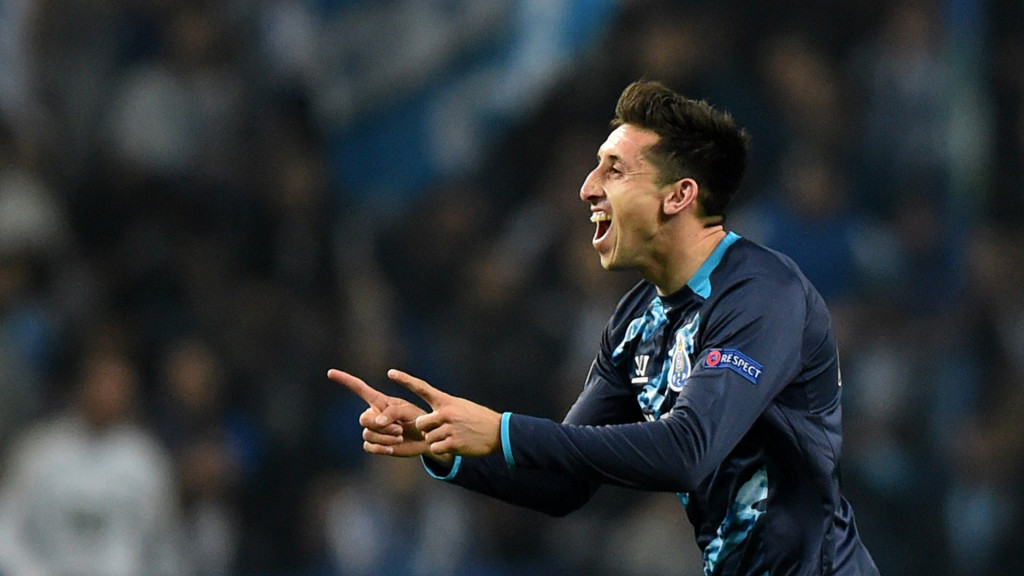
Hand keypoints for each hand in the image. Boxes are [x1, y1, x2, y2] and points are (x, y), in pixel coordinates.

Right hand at [327, 369, 430, 457]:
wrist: (425, 439)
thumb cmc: (418, 419)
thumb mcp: (408, 411)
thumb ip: (392, 413)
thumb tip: (376, 423)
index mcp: (380, 402)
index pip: (359, 388)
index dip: (345, 380)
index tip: (330, 372)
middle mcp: (373, 414)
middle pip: (363, 419)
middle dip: (381, 426)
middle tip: (399, 429)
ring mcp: (373, 430)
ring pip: (367, 434)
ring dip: (385, 438)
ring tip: (400, 436)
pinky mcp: (376, 445)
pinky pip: (368, 447)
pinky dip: (380, 448)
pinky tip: (392, 448)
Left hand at [387, 369, 502, 456]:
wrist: (498, 432)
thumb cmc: (476, 418)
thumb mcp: (460, 406)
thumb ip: (442, 409)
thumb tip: (422, 422)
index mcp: (446, 401)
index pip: (422, 388)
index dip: (405, 380)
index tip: (390, 373)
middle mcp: (446, 413)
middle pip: (420, 423)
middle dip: (426, 429)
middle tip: (441, 429)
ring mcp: (450, 428)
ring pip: (428, 437)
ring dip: (437, 439)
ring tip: (453, 435)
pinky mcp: (454, 443)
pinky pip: (435, 448)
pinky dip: (441, 449)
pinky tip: (454, 444)